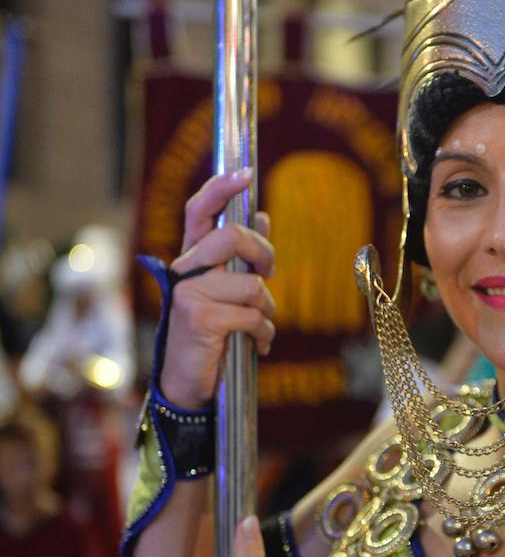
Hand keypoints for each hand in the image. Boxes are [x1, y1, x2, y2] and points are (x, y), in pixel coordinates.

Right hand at [160, 169, 276, 407]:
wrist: (188, 384)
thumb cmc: (211, 337)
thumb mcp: (226, 293)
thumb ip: (241, 258)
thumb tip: (262, 215)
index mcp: (191, 260)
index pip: (200, 211)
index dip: (221, 187)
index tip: (246, 173)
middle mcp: (184, 271)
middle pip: (233, 237)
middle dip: (264, 254)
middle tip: (268, 274)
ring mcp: (189, 293)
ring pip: (252, 285)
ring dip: (266, 311)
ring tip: (257, 328)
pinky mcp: (200, 319)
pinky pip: (252, 315)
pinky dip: (263, 334)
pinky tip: (256, 346)